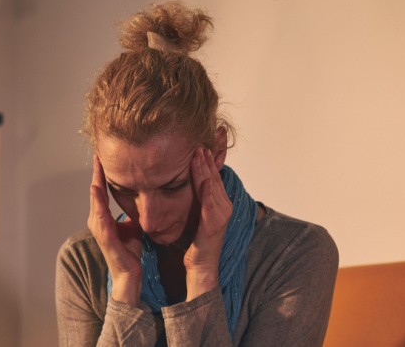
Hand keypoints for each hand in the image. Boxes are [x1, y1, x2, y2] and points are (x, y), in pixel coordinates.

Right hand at [88, 154, 143, 305]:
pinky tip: (97, 189)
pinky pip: (100, 216)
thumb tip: (142, 195)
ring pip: (95, 200)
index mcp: (103, 216)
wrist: (130, 275)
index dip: (103, 172)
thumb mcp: (133, 225)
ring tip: (97, 165)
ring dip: (95, 182)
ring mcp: (99, 229)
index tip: (104, 154)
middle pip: (96, 190)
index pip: (102, 189)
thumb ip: (132, 210)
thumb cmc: (130, 251)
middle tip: (98, 152)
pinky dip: (98, 202)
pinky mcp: (104, 238)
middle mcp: (97, 220)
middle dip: (97, 172)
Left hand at [184, 147, 231, 300]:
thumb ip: (192, 198)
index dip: (205, 159)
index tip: (197, 142)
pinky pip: (211, 203)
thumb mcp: (192, 214)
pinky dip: (207, 189)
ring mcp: (221, 214)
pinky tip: (202, 178)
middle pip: (213, 176)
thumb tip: (181, 182)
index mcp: (218, 202)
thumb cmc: (195, 242)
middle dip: (207, 157)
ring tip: (199, 151)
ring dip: (206, 168)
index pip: (211, 175)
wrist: (200, 266)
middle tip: (199, 140)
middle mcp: (223, 205)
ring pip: (212, 185)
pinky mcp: (215, 224)